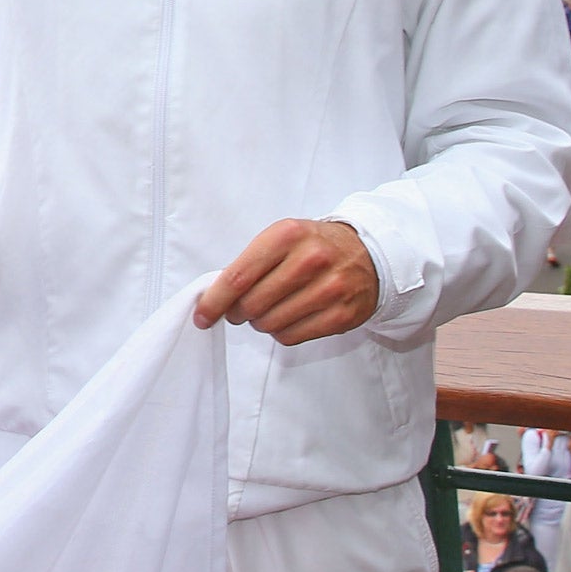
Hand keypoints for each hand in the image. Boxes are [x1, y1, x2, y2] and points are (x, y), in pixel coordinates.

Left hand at [193, 219, 378, 345]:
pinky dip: (280, 333)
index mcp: (287, 235)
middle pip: (252, 304)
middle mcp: (310, 260)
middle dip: (238, 312)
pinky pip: (291, 337)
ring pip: (270, 323)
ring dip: (260, 323)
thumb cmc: (313, 246)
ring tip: (268, 311)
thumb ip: (248, 263)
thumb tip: (214, 297)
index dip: (214, 301)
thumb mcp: (281, 239)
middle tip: (241, 309)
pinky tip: (287, 318)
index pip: (238, 277)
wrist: (368, 254)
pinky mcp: (342, 315)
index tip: (202, 316)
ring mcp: (330, 289)